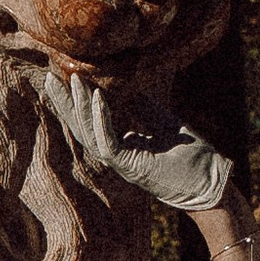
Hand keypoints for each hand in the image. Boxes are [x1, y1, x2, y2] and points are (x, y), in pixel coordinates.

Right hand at [42, 67, 235, 214]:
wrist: (211, 184)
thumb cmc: (192, 157)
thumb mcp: (164, 122)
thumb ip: (142, 107)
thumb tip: (123, 85)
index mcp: (123, 146)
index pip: (93, 122)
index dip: (79, 101)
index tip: (69, 76)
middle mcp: (117, 155)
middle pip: (82, 128)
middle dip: (65, 103)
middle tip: (49, 78)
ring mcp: (122, 162)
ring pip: (89, 135)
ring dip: (78, 107)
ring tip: (70, 82)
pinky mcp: (130, 167)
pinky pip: (108, 142)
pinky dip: (101, 120)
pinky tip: (97, 98)